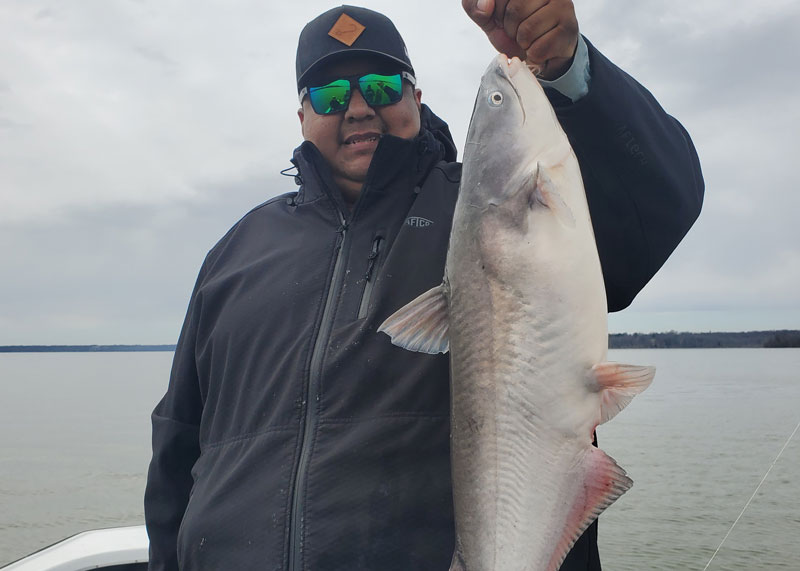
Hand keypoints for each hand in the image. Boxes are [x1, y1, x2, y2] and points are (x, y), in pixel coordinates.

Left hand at [462, 0, 578, 79]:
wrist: (542, 54)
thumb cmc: (515, 31)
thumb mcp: (490, 19)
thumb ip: (476, 7)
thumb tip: (485, 5)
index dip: (496, 13)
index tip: (504, 17)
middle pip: (515, 10)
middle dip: (510, 29)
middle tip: (518, 31)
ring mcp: (563, 5)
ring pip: (528, 30)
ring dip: (522, 43)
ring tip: (528, 40)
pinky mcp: (569, 28)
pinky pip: (539, 48)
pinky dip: (533, 55)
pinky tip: (539, 48)